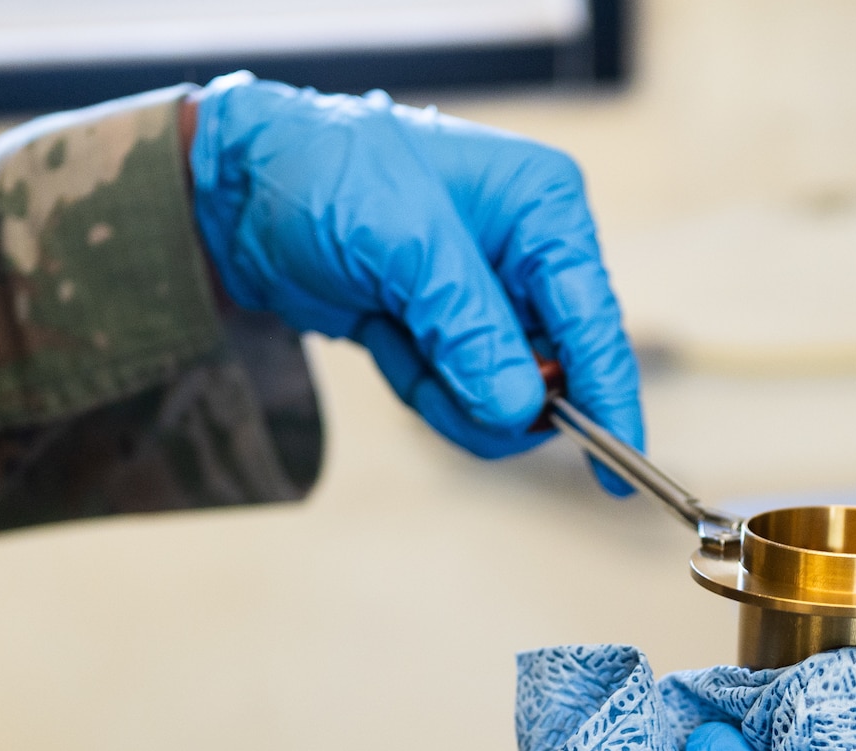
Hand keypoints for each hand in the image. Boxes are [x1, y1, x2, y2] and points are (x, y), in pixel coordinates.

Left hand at [187, 75, 643, 492]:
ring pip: (506, 395)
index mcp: (543, 208)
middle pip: (553, 369)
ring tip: (396, 344)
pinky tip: (383, 340)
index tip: (617, 468)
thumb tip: (521, 409)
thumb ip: (468, 329)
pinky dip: (421, 387)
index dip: (607, 396)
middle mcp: (528, 253)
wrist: (239, 190)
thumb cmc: (324, 176)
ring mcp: (490, 297)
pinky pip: (460, 394)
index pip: (591, 318)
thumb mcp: (402, 246)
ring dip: (449, 394)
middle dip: (495, 395)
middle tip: (441, 385)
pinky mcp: (450, 330)